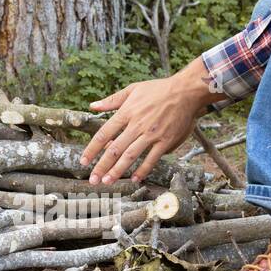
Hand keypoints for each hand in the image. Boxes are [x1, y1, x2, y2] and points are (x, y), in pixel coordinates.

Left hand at [79, 58, 214, 183]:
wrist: (186, 91)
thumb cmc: (159, 89)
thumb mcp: (133, 89)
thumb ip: (112, 100)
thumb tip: (92, 106)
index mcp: (127, 112)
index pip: (103, 134)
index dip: (92, 149)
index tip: (84, 161)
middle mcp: (137, 125)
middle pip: (114, 149)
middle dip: (101, 166)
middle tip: (93, 179)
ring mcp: (152, 134)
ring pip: (130, 156)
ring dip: (117, 170)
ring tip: (107, 181)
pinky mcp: (166, 141)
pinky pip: (152, 159)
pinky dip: (142, 170)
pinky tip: (134, 178)